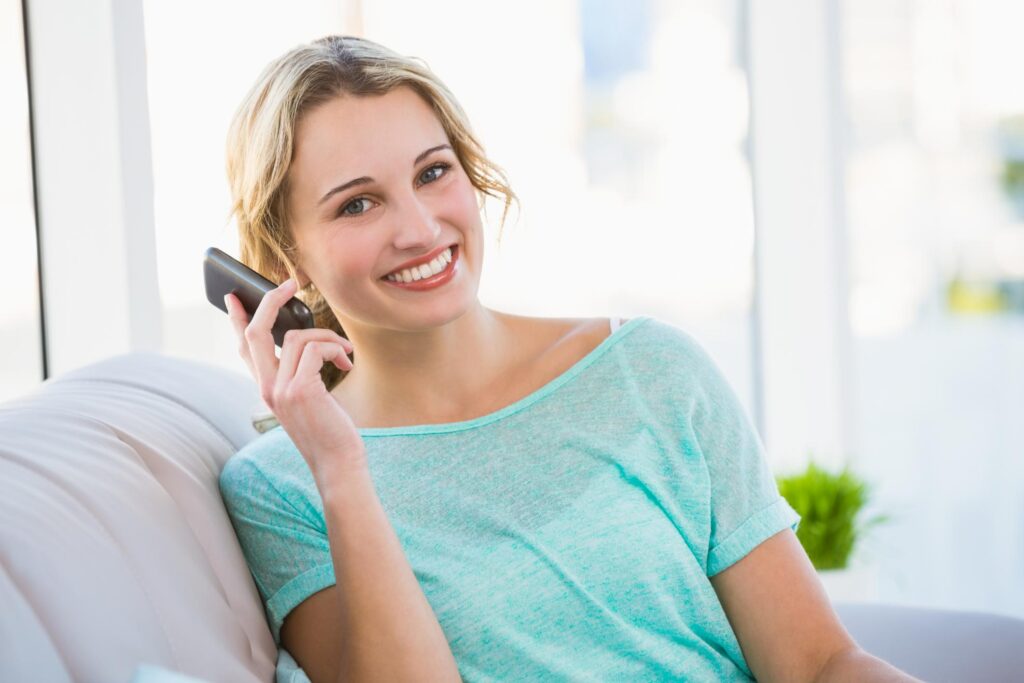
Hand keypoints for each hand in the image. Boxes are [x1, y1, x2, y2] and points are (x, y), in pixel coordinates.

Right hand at [224, 277, 365, 484]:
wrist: (338, 464)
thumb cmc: (329, 432)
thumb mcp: (308, 399)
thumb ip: (299, 373)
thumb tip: (308, 341)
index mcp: (266, 389)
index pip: (244, 348)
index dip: (238, 320)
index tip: (234, 298)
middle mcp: (267, 388)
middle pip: (256, 332)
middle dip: (271, 301)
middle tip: (291, 284)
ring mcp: (281, 389)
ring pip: (298, 336)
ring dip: (329, 337)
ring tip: (345, 353)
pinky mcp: (301, 390)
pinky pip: (317, 348)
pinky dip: (336, 349)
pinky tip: (347, 364)